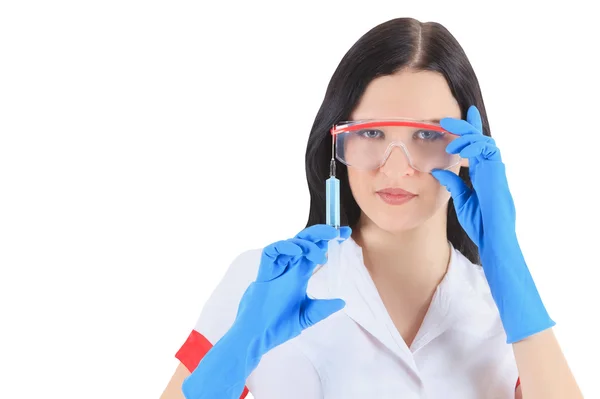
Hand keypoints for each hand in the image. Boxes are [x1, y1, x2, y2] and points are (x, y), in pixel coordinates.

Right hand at [182, 224, 350, 398]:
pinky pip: (271, 252)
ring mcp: (276, 270)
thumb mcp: (306, 316)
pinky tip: (297, 251)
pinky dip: (284, 247)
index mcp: (299, 275)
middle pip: (303, 242)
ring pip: (289, 243)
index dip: (328, 240)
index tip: (345, 233)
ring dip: (306, 243)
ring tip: (319, 254)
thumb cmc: (278, 326)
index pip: (315, 251)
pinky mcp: (264, 273)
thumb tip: (342, 302)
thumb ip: (322, 308)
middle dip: (319, 233)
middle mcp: (288, 268)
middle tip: (335, 231)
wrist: (258, 338)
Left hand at [432, 106, 554, 343]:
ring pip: (484, 144)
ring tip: (449, 132)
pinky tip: (459, 148)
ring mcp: (495, 172)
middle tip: (447, 118)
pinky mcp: (497, 176)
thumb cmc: (481, 223)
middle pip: (480, 141)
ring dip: (466, 136)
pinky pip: (487, 155)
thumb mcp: (462, 200)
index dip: (469, 132)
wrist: (494, 239)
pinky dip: (473, 148)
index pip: (475, 148)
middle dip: (466, 127)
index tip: (459, 118)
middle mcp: (490, 170)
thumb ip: (452, 184)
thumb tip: (437, 170)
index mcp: (482, 175)